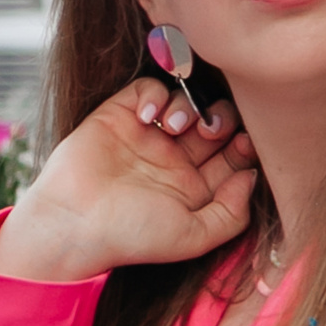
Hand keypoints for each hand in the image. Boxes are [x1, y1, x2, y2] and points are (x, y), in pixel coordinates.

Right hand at [0, 77, 257, 281]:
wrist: (73, 222)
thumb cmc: (132, 235)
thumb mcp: (194, 236)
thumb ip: (233, 213)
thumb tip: (252, 177)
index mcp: (193, 189)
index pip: (233, 156)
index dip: (245, 145)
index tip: (245, 143)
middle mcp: (173, 160)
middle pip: (214, 124)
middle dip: (221, 119)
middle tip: (211, 129)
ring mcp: (146, 136)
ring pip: (186, 102)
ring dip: (190, 107)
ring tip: (174, 126)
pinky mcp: (119, 115)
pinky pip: (148, 89)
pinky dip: (156, 93)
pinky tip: (149, 114)